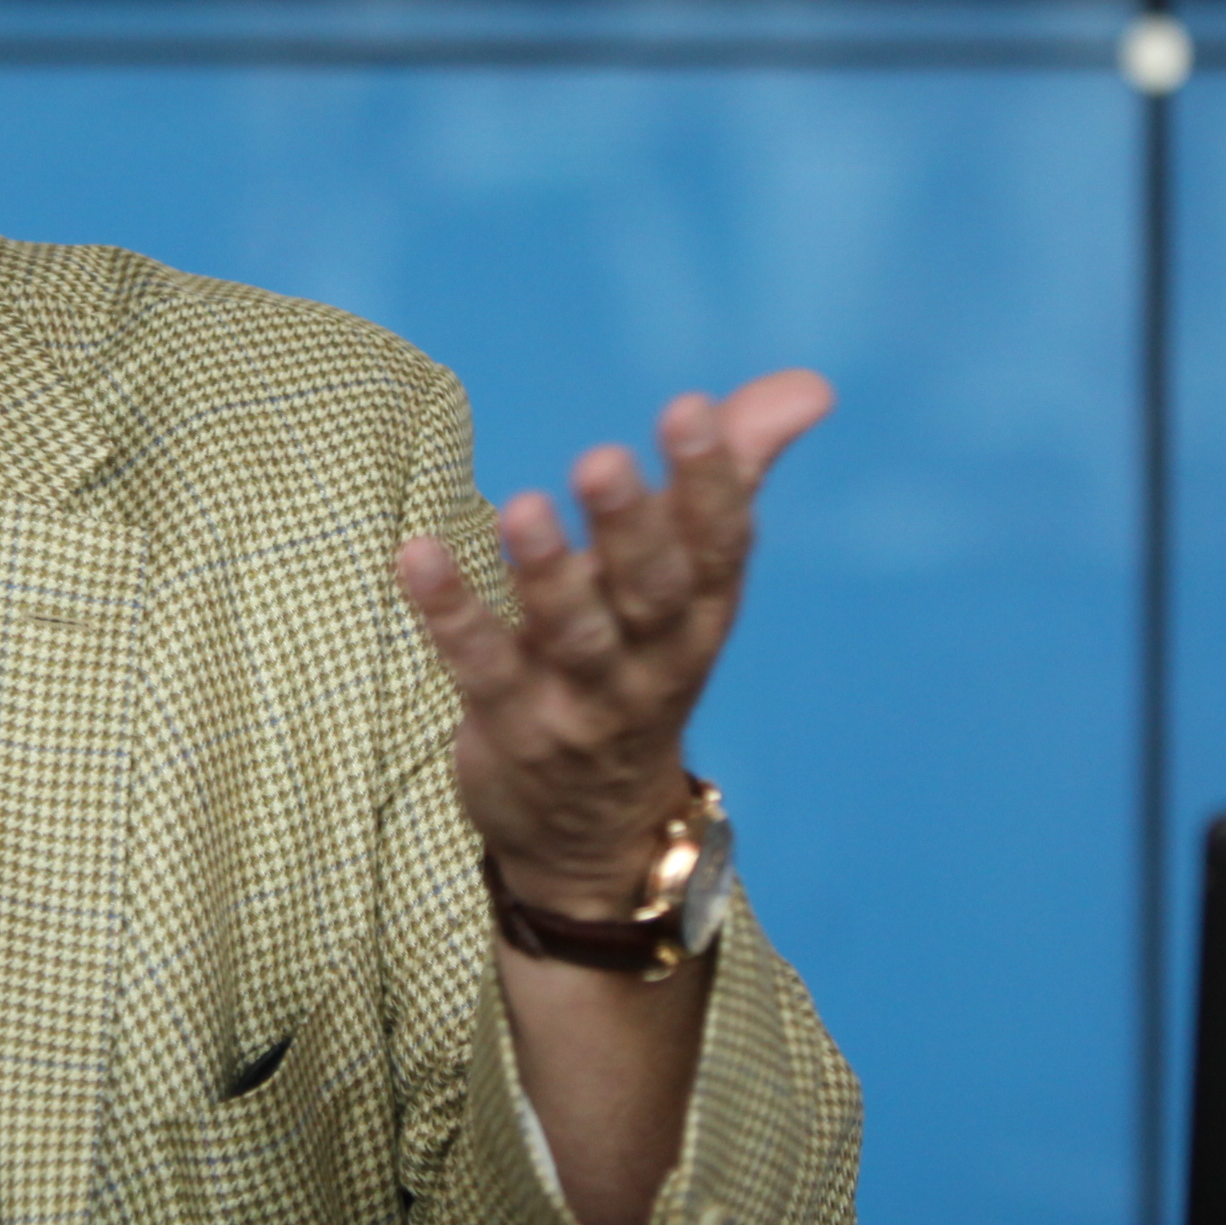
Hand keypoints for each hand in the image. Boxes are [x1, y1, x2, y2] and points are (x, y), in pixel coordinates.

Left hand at [395, 370, 833, 913]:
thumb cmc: (646, 665)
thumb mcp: (693, 581)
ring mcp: (583, 702)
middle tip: (601, 460)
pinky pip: (478, 666)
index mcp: (702, 617)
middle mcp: (653, 662)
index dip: (711, 482)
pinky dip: (450, 611)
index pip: (720, 548)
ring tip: (523, 508)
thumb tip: (809, 389)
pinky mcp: (511, 727)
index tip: (691, 409)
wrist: (600, 835)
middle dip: (631, 527)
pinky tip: (416, 555)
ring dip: (547, 572)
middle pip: (650, 593)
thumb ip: (734, 475)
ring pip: (572, 635)